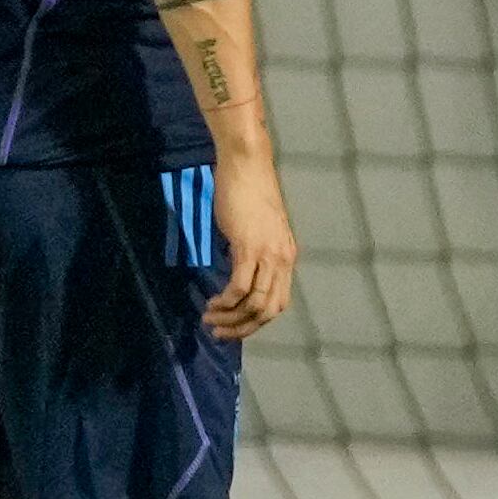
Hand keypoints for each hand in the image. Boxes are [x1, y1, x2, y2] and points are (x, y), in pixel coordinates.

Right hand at [202, 150, 298, 338]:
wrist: (246, 166)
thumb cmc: (248, 193)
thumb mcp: (257, 231)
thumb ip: (253, 255)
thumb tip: (238, 273)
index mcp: (287, 258)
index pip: (278, 302)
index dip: (256, 321)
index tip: (234, 326)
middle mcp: (284, 260)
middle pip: (269, 310)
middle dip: (244, 328)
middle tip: (220, 333)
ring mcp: (269, 254)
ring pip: (255, 303)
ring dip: (231, 318)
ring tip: (210, 319)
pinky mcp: (249, 247)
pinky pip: (240, 287)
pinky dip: (225, 301)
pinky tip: (212, 303)